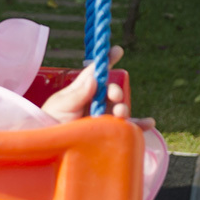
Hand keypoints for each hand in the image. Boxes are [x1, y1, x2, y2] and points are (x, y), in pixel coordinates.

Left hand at [40, 46, 154, 129]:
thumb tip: (94, 78)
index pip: (96, 73)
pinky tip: (148, 123)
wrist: (50, 149)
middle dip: (115, 90)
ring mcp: (102, 118)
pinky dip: (139, 125)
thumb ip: (77, 94)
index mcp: (81, 91)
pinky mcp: (108, 133)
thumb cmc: (50, 123)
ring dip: (124, 107)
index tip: (117, 50)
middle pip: (111, 90)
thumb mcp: (60, 106)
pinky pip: (126, 128)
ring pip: (120, 107)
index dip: (106, 61)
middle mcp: (94, 102)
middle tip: (114, 96)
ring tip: (121, 113)